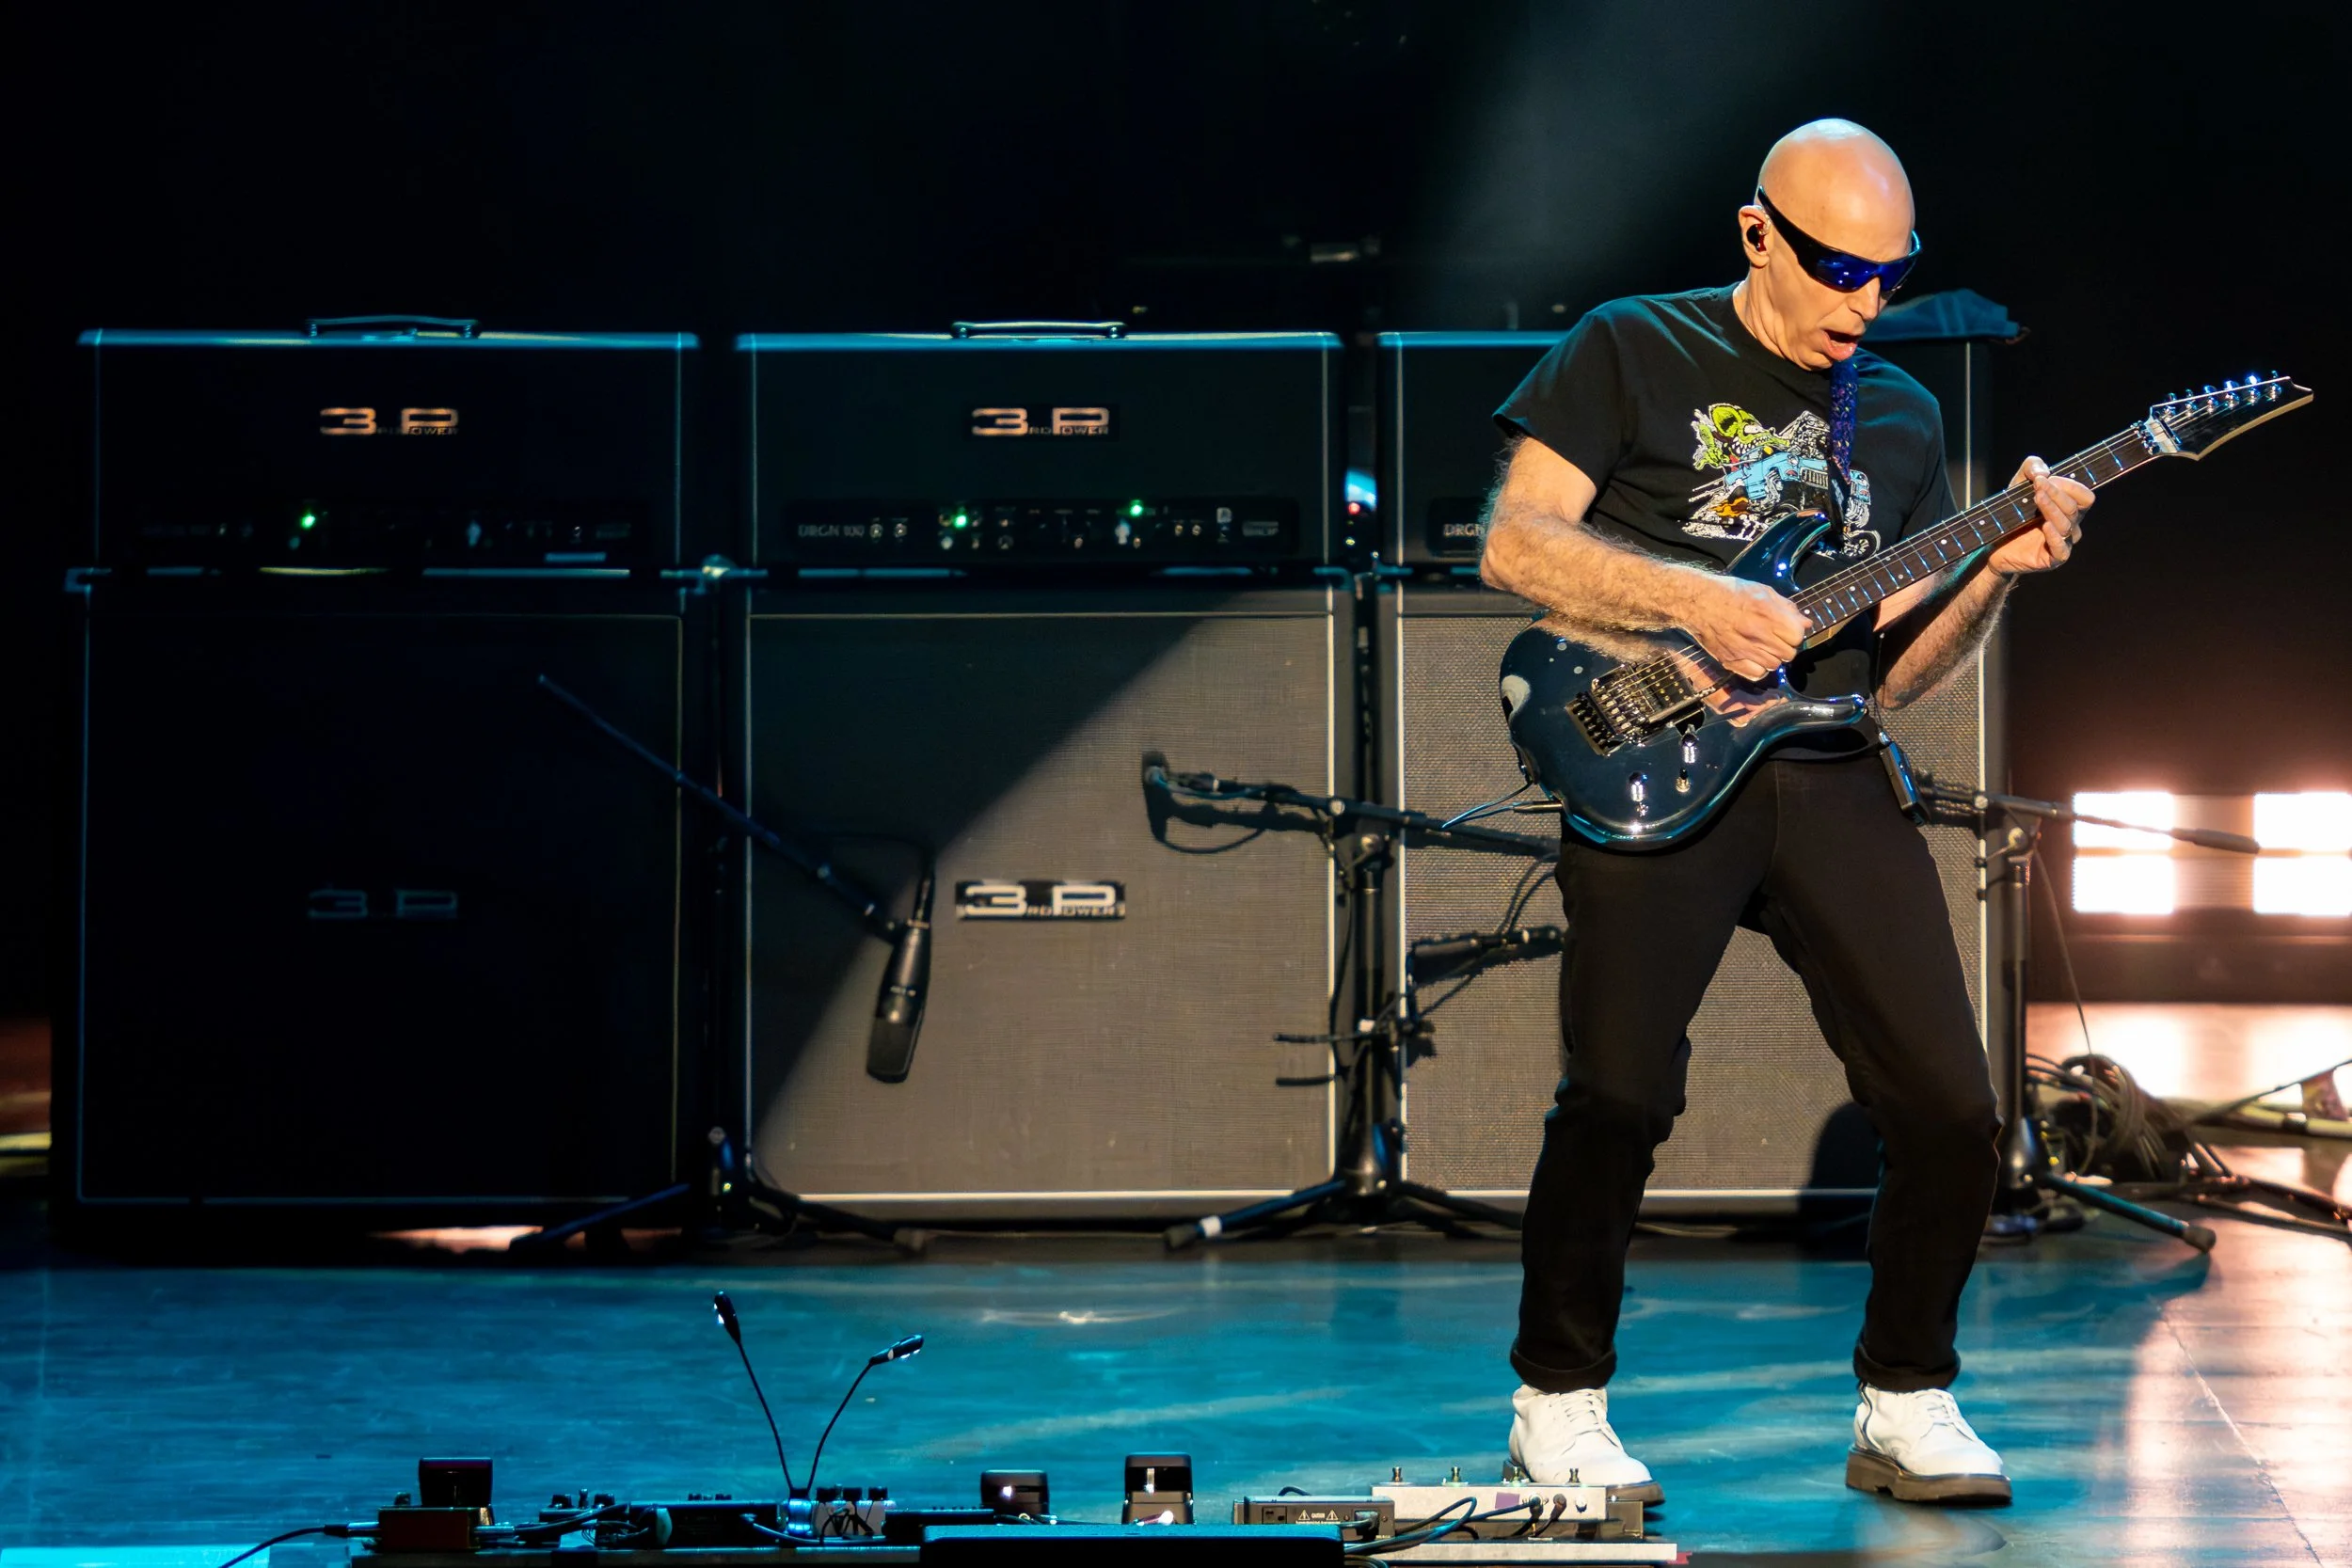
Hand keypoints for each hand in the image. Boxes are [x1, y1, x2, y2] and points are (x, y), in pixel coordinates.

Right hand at [1686, 576, 1809, 681]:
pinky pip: (1757, 674)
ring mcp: (1744, 650)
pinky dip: (1759, 669)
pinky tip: (1753, 658)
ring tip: (1763, 647)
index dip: (1794, 633)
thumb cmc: (1730, 593)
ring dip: (1772, 658)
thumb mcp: (1762, 591)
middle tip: (1775, 639)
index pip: (1797, 636)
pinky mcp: (1731, 660)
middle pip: (1788, 653)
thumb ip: (1786, 608)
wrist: (1697, 601)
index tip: (1787, 630)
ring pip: (1774, 665)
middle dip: (1785, 646)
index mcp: (1768, 613)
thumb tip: (1805, 622)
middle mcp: (1758, 633)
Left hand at [1986, 456, 2093, 576]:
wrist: (1994, 543)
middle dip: (2056, 494)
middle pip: (2074, 508)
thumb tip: (2043, 472)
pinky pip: (2062, 550)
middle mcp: (2070, 525)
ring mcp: (2063, 542)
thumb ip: (2031, 467)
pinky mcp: (2053, 559)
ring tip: (2037, 499)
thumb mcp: (2019, 483)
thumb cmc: (2013, 513)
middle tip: (2038, 486)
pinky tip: (2045, 526)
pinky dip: (2055, 537)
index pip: (2085, 496)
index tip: (2046, 478)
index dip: (2070, 486)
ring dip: (2052, 509)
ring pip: (2066, 525)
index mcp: (2069, 508)